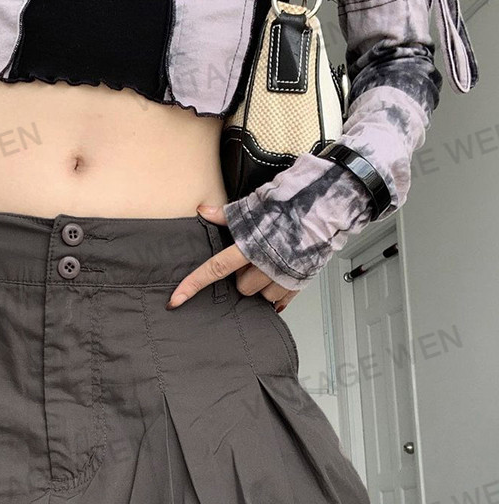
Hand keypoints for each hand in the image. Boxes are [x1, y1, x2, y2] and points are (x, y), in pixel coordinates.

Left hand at [166, 205, 298, 312]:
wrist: (328, 206)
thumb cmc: (293, 204)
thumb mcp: (255, 206)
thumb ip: (227, 216)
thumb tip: (203, 211)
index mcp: (249, 247)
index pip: (213, 270)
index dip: (192, 285)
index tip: (175, 299)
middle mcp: (265, 266)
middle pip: (241, 286)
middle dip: (243, 276)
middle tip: (253, 260)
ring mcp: (283, 277)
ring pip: (260, 295)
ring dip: (261, 284)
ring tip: (270, 264)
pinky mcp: (299, 282)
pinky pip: (280, 300)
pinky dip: (277, 292)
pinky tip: (281, 275)